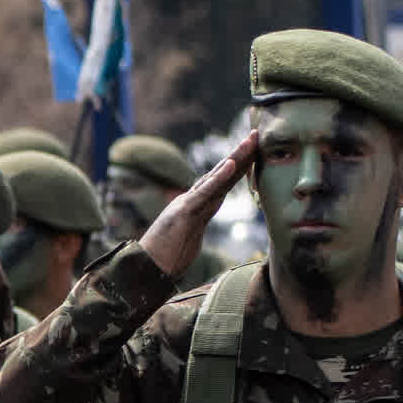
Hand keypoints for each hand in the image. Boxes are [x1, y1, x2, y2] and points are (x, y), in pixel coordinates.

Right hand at [139, 125, 261, 279]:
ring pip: (216, 178)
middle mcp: (193, 200)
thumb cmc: (164, 257)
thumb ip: (196, 227)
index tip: (254, 149)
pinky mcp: (185, 212)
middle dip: (241, 154)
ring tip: (249, 142)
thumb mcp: (188, 240)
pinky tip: (231, 164)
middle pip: (222, 175)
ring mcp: (189, 204)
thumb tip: (201, 224)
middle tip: (257, 134)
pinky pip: (205, 192)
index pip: (222, 183)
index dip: (239, 166)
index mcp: (196, 206)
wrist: (145, 268)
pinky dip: (218, 178)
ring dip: (235, 158)